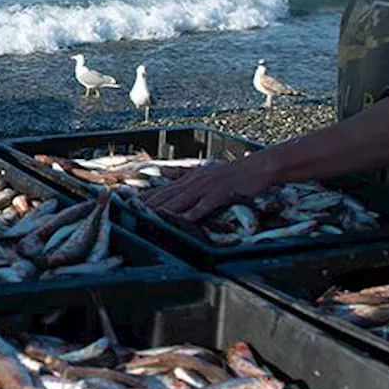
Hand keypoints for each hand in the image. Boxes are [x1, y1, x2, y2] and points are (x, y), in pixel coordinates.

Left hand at [144, 155, 275, 222]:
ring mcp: (206, 187)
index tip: (131, 202)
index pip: (164, 188)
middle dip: (149, 204)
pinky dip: (191, 214)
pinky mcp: (219, 194)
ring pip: (180, 200)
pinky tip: (182, 220)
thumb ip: (184, 173)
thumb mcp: (204, 170)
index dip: (148, 196)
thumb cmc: (233, 172)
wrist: (257, 167)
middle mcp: (195, 181)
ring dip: (164, 209)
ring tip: (149, 217)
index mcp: (190, 177)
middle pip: (167, 195)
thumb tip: (165, 172)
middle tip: (133, 212)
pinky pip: (203, 206)